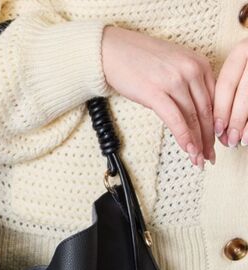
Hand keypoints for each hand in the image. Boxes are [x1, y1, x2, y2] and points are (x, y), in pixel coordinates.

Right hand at [102, 25, 215, 167]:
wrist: (113, 51)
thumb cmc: (139, 60)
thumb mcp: (174, 67)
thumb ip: (188, 85)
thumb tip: (194, 114)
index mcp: (198, 62)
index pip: (213, 101)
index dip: (215, 125)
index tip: (213, 141)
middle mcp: (191, 70)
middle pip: (205, 112)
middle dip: (208, 139)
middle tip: (208, 157)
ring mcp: (174, 81)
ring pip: (193, 118)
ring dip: (197, 143)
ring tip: (197, 159)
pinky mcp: (156, 93)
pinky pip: (176, 120)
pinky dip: (184, 137)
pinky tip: (188, 150)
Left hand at [214, 38, 247, 147]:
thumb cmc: (247, 74)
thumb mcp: (239, 73)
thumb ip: (228, 95)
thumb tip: (219, 128)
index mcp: (243, 50)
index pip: (226, 83)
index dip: (220, 109)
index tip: (216, 129)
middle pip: (243, 93)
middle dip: (234, 120)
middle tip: (228, 140)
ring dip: (247, 124)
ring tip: (240, 141)